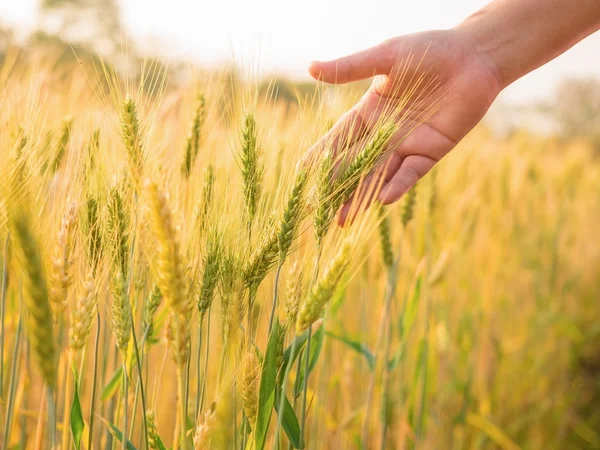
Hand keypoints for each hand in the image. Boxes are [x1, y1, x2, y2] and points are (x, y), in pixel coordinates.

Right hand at [308, 29, 501, 224]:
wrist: (474, 56)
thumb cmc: (429, 50)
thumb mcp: (385, 56)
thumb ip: (350, 68)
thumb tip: (310, 67)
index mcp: (368, 113)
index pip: (338, 138)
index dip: (320, 154)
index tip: (301, 173)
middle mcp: (384, 134)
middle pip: (355, 164)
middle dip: (337, 186)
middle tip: (318, 208)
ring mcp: (406, 145)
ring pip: (379, 175)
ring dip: (362, 196)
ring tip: (343, 218)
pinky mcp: (430, 152)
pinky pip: (412, 172)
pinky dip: (399, 184)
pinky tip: (384, 198)